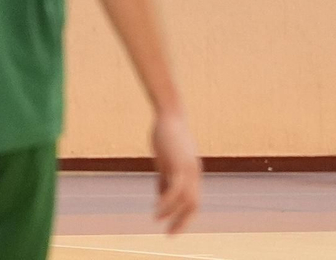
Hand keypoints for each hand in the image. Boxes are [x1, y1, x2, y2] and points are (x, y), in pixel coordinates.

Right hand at [152, 110, 201, 233]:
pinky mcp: (178, 165)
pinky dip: (166, 203)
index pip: (193, 201)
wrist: (170, 114)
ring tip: (158, 223)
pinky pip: (174, 191)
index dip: (184, 216)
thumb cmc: (167, 134)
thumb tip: (162, 197)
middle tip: (170, 235)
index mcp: (192, 174)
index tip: (171, 227)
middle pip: (194, 205)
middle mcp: (194, 175)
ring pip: (186, 200)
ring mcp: (188, 170)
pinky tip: (156, 210)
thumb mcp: (166, 160)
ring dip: (173, 215)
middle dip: (182, 221)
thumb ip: (165, 178)